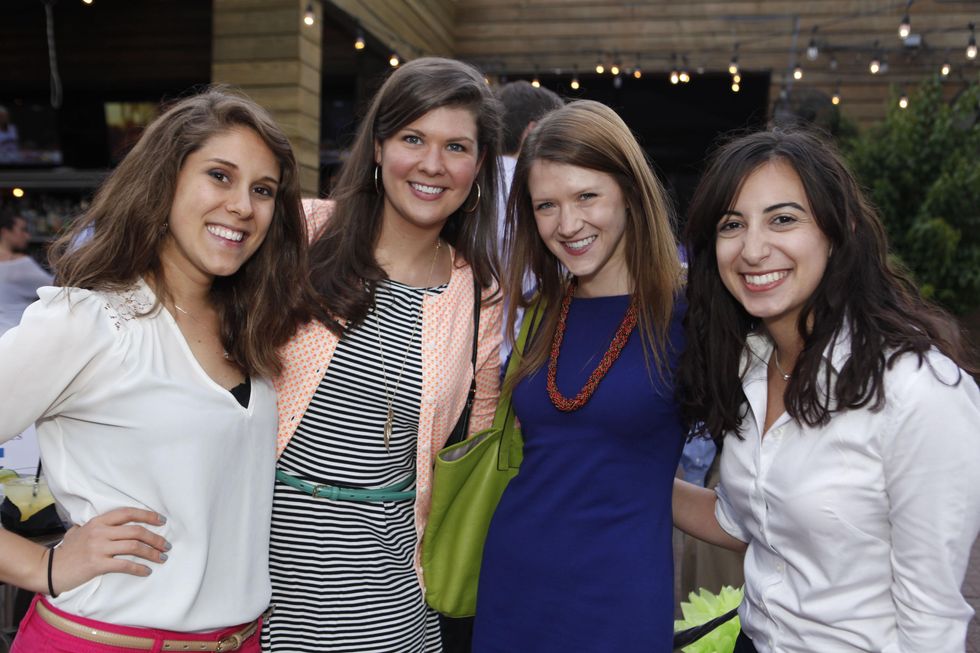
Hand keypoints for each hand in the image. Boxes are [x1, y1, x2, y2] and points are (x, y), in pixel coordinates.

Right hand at [50, 508, 169, 595]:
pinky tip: (147, 571)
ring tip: (162, 558)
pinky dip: (139, 568)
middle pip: (136, 531)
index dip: (147, 515)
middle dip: (155, 537)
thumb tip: (111, 523)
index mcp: (98, 522)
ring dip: (152, 553)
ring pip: (134, 547)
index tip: (161, 520)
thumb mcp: (79, 532)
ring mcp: (99, 548)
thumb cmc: (66, 552)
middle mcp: (100, 532)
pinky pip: (124, 565)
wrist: (49, 569)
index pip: (128, 513)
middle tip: (166, 545)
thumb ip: (95, 526)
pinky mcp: (97, 565)